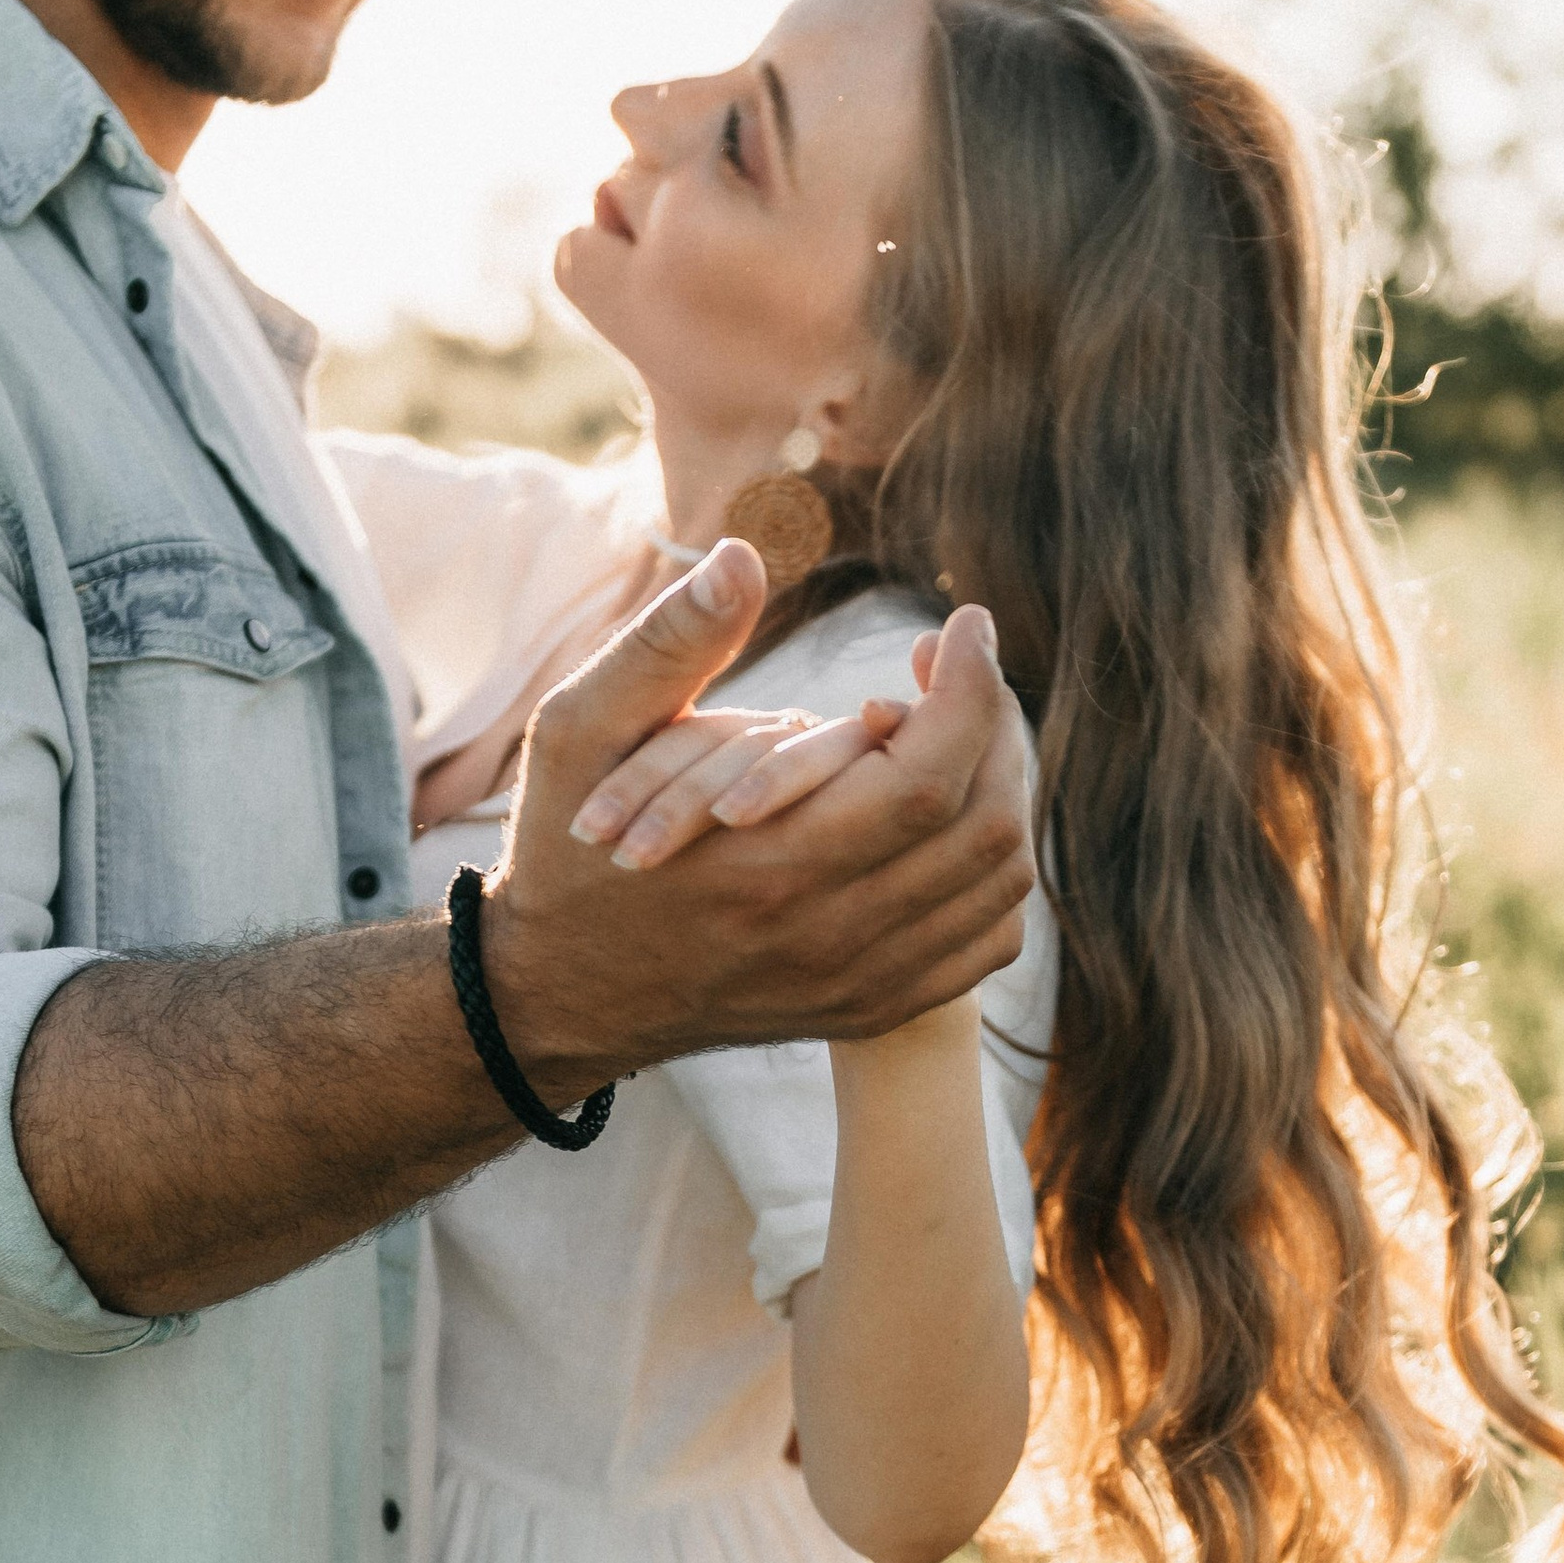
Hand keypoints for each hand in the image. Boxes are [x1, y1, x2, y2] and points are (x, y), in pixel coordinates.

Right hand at [484, 548, 1030, 1090]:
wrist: (564, 990)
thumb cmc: (571, 846)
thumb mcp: (580, 730)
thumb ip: (665, 642)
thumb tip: (742, 557)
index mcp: (765, 866)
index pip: (928, 776)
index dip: (971, 686)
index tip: (963, 625)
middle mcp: (827, 935)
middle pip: (984, 824)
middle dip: (993, 726)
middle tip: (955, 672)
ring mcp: (860, 982)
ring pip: (999, 882)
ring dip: (999, 787)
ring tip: (953, 731)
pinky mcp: (875, 1005)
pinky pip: (987, 939)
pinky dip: (994, 868)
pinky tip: (950, 812)